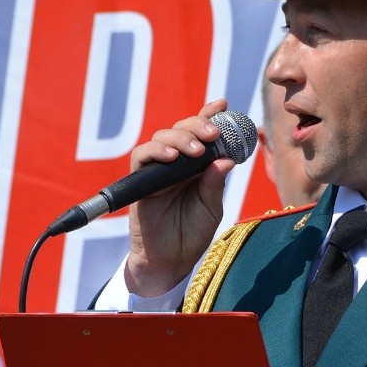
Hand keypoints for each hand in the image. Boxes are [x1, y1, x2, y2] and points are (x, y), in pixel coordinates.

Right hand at [124, 99, 237, 296]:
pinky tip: (172, 156)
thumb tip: (225, 158)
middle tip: (213, 133)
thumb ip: (215, 184)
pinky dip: (156, 151)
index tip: (223, 105)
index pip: (202, 135)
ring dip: (179, 138)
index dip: (210, 116)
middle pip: (182, 130)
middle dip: (198, 125)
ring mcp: (158, 171)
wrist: (170, 262)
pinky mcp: (140, 182)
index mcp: (197, 166)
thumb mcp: (211, 208)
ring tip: (195, 150)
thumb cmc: (191, 234)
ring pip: (162, 137)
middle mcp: (177, 164)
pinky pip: (142, 157)